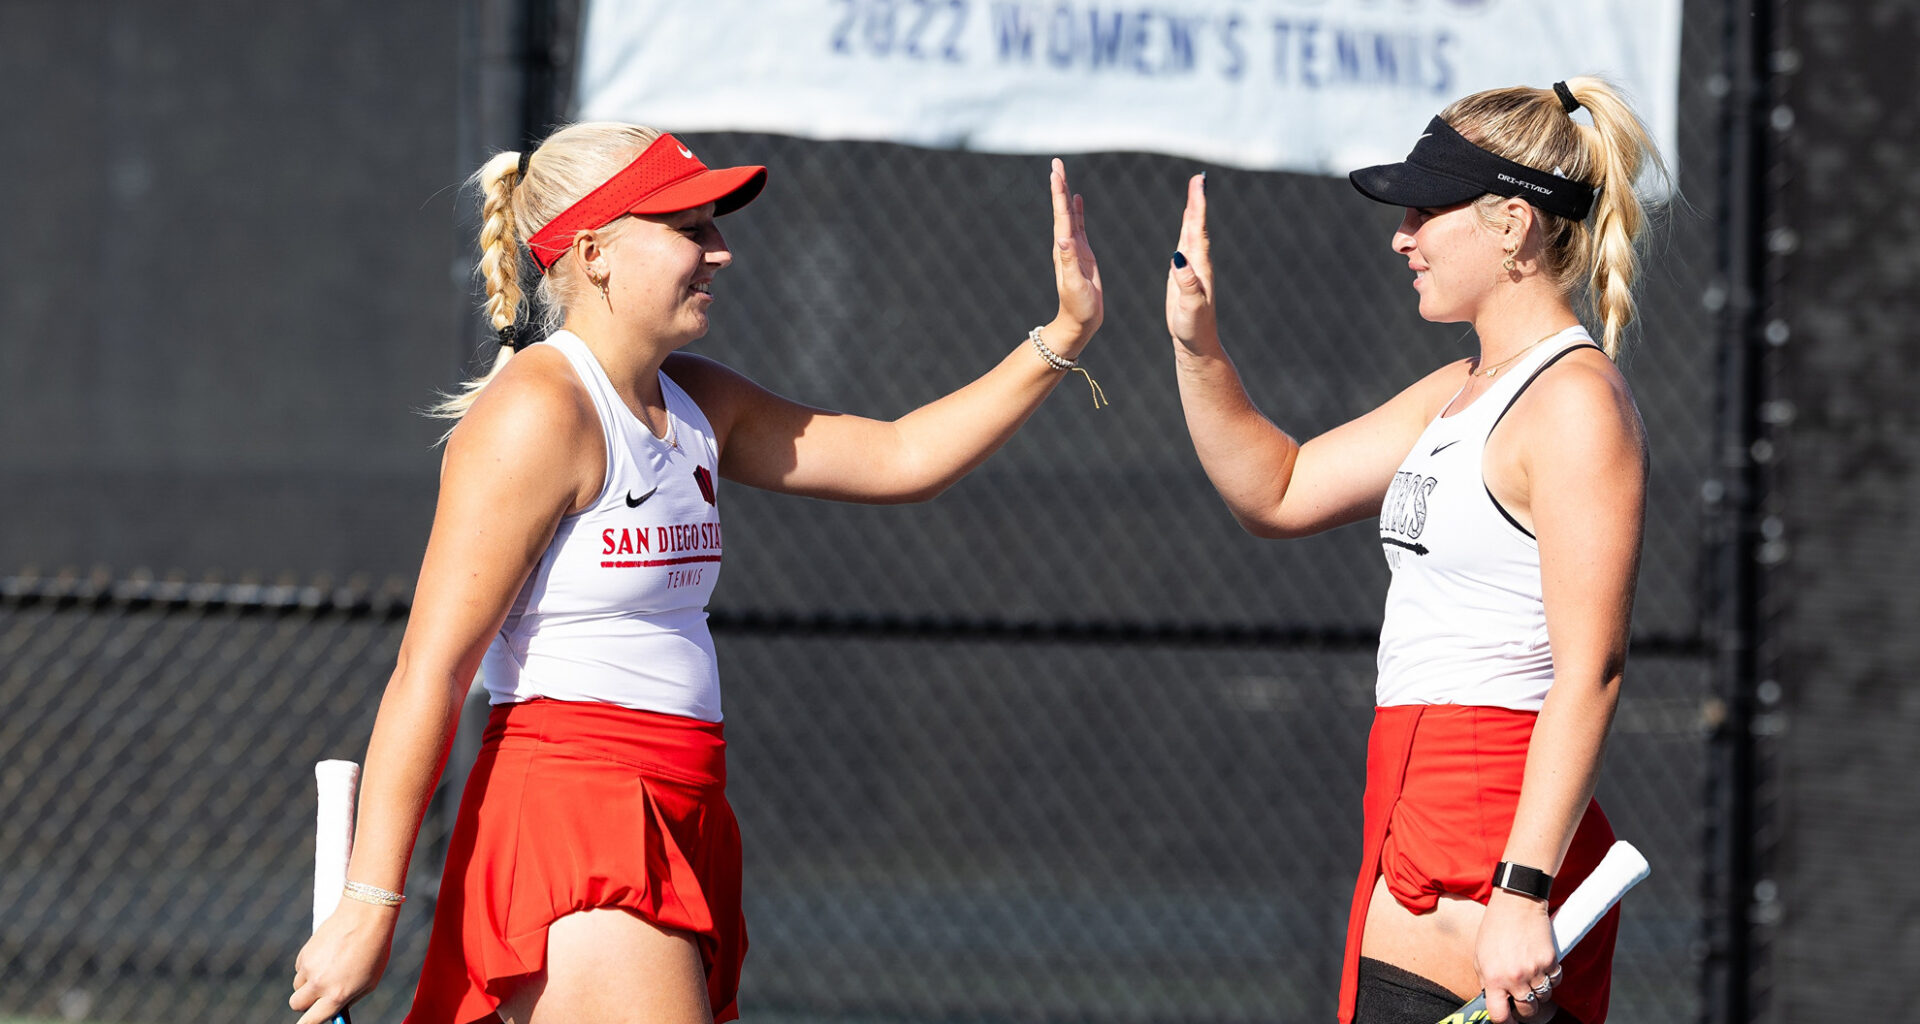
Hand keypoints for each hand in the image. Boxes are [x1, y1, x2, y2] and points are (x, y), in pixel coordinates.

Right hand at [290, 900, 396, 1023]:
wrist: (365, 915)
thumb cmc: (374, 949)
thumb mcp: (370, 981)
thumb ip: (350, 999)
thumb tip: (335, 1012)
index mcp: (337, 994)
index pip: (311, 1021)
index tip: (308, 1023)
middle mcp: (319, 983)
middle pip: (297, 1005)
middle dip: (305, 1004)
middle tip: (318, 997)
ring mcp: (309, 967)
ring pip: (298, 986)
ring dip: (308, 984)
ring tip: (330, 969)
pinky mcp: (304, 953)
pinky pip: (300, 968)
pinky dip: (309, 967)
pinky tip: (328, 954)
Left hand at [1045, 158, 1102, 356]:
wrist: (1080, 322)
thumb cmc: (1078, 307)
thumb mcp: (1075, 285)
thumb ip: (1070, 262)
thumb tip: (1063, 239)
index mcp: (1063, 249)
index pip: (1060, 216)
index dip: (1059, 193)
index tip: (1056, 172)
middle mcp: (1065, 245)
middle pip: (1061, 209)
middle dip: (1059, 185)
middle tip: (1056, 163)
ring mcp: (1073, 248)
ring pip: (1068, 214)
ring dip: (1065, 194)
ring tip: (1062, 173)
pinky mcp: (1083, 253)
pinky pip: (1078, 225)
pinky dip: (1076, 210)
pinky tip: (1076, 199)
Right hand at [1165, 172, 1217, 354]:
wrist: (1196, 344)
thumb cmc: (1194, 328)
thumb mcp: (1190, 306)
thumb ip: (1186, 282)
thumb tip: (1178, 258)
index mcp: (1200, 267)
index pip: (1198, 230)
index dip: (1198, 206)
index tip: (1199, 185)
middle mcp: (1199, 263)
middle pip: (1197, 225)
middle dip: (1197, 201)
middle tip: (1198, 179)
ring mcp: (1192, 268)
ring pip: (1192, 232)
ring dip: (1193, 211)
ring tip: (1195, 192)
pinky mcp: (1184, 275)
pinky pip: (1185, 245)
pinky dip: (1186, 229)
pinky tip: (1187, 223)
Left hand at [1474, 890, 1560, 1022]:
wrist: (1517, 903)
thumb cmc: (1495, 928)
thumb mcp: (1480, 956)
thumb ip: (1486, 981)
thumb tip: (1494, 1001)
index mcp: (1493, 978)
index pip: (1500, 1015)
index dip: (1505, 1022)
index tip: (1508, 1020)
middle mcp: (1514, 978)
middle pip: (1528, 1011)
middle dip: (1526, 1008)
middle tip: (1521, 996)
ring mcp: (1534, 970)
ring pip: (1544, 997)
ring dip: (1539, 991)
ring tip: (1530, 974)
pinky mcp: (1551, 961)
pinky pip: (1556, 981)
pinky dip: (1551, 978)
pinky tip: (1541, 965)